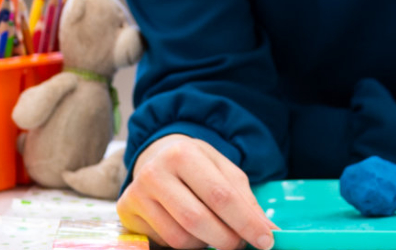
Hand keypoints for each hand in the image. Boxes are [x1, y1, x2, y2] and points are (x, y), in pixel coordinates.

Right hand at [117, 134, 276, 249]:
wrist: (157, 155)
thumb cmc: (197, 165)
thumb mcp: (224, 171)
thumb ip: (246, 201)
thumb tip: (268, 231)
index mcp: (183, 153)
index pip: (220, 196)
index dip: (246, 222)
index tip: (266, 240)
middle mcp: (155, 171)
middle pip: (198, 220)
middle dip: (227, 239)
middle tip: (240, 243)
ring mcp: (138, 193)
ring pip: (181, 238)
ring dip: (206, 243)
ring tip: (214, 232)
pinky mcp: (128, 211)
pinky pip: (165, 241)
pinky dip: (186, 242)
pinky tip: (190, 229)